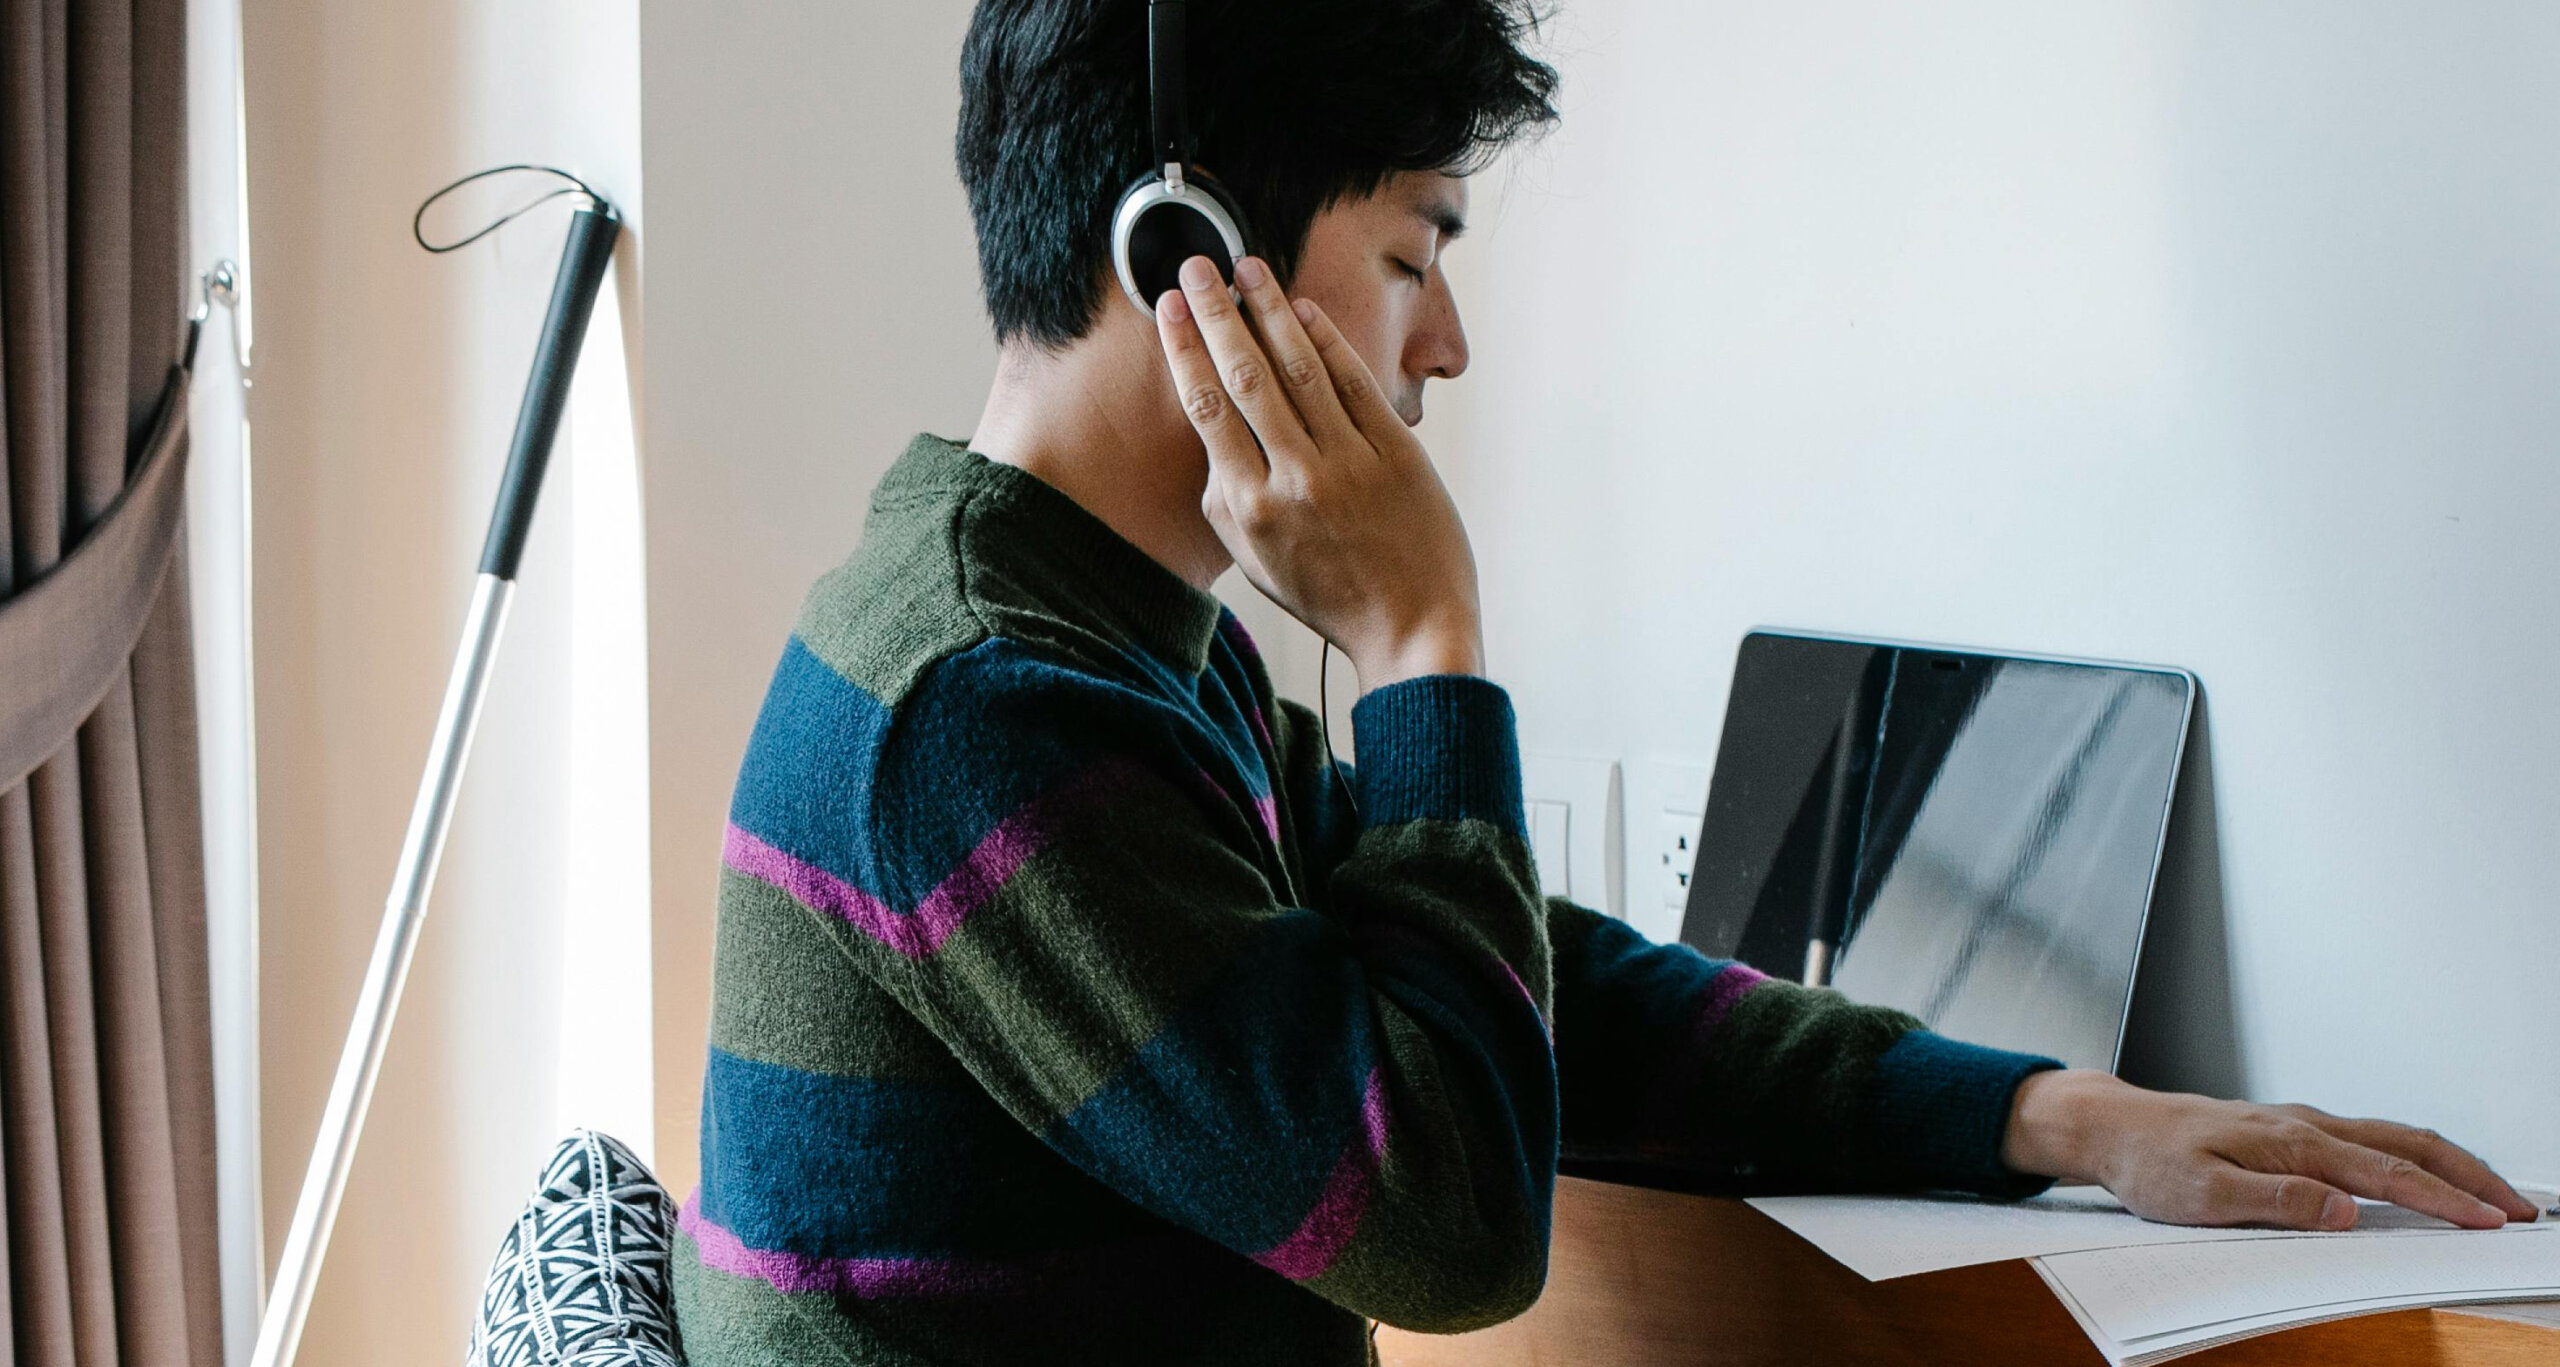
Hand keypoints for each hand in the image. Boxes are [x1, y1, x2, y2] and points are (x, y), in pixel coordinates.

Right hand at [1154, 254, 1482, 686]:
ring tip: (1249, 269)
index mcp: (1250, 509)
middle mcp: (1294, 479)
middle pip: (1245, 375)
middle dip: (1217, 311)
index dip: (1185, 349)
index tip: (1169, 307)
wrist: (1413, 627)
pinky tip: (1304, 309)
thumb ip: (1225, 505)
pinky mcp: (1395, 452)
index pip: (1207, 409)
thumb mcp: (1256, 565)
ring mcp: (1348, 462)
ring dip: (1269, 311)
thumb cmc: (1330, 596)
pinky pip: (1353, 383)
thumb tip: (1211, 442)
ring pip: (1299, 368)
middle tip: (1198, 264)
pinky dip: (1327, 340)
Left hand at [2001, 1069, 2540, 1229]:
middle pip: (2407, 1144)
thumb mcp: (2202, 1194)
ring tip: (2491, 1194)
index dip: (2442, 1200)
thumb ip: (2275, 1202)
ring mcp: (2300, 1123)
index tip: (2488, 1221)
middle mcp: (2304, 1124)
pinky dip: (2413, 1155)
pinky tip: (2425, 1173)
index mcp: (2291, 1141)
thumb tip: (2345, 1211)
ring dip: (2449, 1163)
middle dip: (2469, 1176)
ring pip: (2392, 1135)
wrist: (2111, 1125)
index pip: (2385, 1174)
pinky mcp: (2290, 1130)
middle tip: (2519, 1209)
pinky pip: (2368, 1137)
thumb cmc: (2150, 1161)